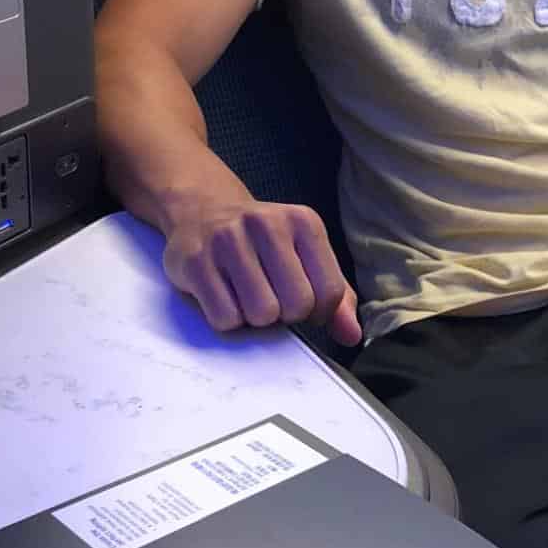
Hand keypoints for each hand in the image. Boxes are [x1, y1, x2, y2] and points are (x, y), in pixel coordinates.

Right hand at [163, 202, 360, 347]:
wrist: (203, 212)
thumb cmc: (262, 244)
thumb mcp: (306, 257)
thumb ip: (336, 295)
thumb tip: (351, 335)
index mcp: (303, 222)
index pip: (330, 291)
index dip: (318, 312)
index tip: (302, 304)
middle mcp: (266, 224)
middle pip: (296, 305)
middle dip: (285, 315)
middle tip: (271, 299)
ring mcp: (228, 240)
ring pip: (261, 314)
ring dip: (255, 318)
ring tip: (246, 296)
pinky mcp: (196, 262)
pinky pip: (225, 318)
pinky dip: (227, 319)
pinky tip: (223, 295)